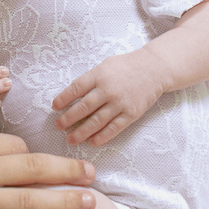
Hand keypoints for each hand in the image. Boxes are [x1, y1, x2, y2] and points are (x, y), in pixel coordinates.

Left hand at [52, 48, 167, 146]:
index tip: (54, 107)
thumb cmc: (126, 66)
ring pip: (96, 121)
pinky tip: (91, 142)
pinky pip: (113, 128)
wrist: (154, 69)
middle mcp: (108, 90)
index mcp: (99, 75)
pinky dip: (101, 137)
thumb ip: (91, 79)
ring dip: (81, 132)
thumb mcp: (105, 66)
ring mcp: (120, 103)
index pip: (76, 88)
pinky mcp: (131, 114)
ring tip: (70, 139)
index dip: (63, 99)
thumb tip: (72, 95)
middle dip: (68, 119)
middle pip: (83, 108)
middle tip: (58, 126)